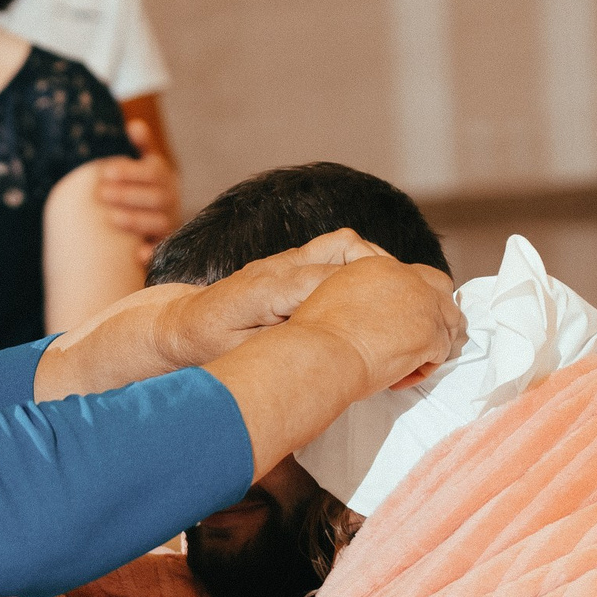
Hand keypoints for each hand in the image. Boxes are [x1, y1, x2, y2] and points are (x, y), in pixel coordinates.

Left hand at [92, 120, 179, 245]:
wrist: (161, 217)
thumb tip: (134, 125)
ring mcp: (170, 222)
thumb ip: (143, 145)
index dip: (131, 172)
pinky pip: (163, 250)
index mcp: (164, 178)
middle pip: (157, 197)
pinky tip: (137, 254)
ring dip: (137, 220)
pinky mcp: (165, 244)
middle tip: (102, 193)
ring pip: (160, 222)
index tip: (107, 171)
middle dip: (129, 195)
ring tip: (112, 218)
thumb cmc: (145, 186)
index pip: (153, 172)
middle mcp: (171, 200)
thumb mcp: (147, 164)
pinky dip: (152, 252)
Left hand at [156, 228, 387, 369]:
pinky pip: (335, 251)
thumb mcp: (237, 352)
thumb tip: (317, 344)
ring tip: (401, 289)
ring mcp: (287, 260)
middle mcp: (281, 265)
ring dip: (375, 261)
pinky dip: (362, 263)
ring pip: (343, 244)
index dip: (364, 292)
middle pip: (344, 250)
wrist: (184, 323)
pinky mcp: (292, 263)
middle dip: (381, 269)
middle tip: (411, 296)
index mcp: (268, 288)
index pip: (326, 281)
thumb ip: (275, 345)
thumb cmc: (209, 343)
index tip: (397, 312)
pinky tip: (378, 287)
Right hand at [287, 256, 465, 396]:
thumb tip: (369, 314)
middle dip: (434, 311)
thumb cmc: (318, 336)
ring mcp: (424, 305)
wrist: (322, 353)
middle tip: (417, 337)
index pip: (412, 277)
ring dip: (432, 342)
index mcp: (381, 266)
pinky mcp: (431, 335)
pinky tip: (398, 378)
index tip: (399, 323)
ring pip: (448, 321)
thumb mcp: (335, 296)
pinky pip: (440, 353)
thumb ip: (360, 296)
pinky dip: (422, 369)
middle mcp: (407, 278)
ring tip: (407, 363)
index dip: (410, 301)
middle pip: (439, 288)